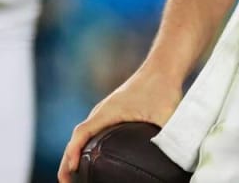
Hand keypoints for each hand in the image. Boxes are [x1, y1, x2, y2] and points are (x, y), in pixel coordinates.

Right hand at [58, 67, 182, 182]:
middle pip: (77, 138)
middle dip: (68, 160)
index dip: (73, 153)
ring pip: (83, 135)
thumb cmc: (163, 88)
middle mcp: (103, 112)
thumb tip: (170, 159)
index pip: (82, 133)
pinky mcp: (114, 114)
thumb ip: (167, 137)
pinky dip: (85, 146)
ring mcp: (106, 112)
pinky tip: (91, 159)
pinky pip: (92, 132)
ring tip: (73, 177)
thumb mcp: (166, 115)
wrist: (163, 67)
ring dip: (75, 153)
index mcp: (109, 111)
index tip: (71, 170)